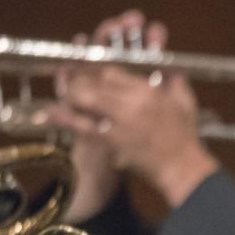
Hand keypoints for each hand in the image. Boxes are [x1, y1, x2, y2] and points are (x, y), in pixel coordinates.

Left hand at [46, 11, 217, 207]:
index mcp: (148, 91)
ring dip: (71, 92)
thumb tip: (168, 68)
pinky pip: (81, 126)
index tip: (91, 68)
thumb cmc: (185, 135)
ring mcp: (119, 122)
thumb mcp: (185, 101)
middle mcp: (131, 104)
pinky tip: (49, 112)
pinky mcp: (111, 141)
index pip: (113, 70)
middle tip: (71, 76)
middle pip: (95, 82)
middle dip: (79, 76)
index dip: (97, 67)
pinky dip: (63, 118)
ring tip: (64, 90)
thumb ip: (174, 80)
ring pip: (85, 99)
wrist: (180, 167)